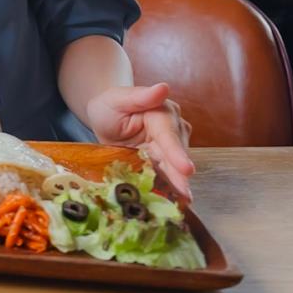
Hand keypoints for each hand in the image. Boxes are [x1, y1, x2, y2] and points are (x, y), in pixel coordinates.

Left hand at [85, 82, 195, 200]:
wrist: (105, 119)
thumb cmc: (110, 106)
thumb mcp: (116, 98)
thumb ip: (138, 96)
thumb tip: (164, 88)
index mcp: (162, 113)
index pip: (170, 134)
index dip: (177, 153)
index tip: (187, 169)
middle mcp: (172, 130)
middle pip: (176, 156)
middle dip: (180, 176)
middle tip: (186, 197)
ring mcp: (168, 148)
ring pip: (174, 168)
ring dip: (177, 186)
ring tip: (182, 204)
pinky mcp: (162, 162)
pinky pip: (165, 176)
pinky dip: (168, 189)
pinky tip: (172, 203)